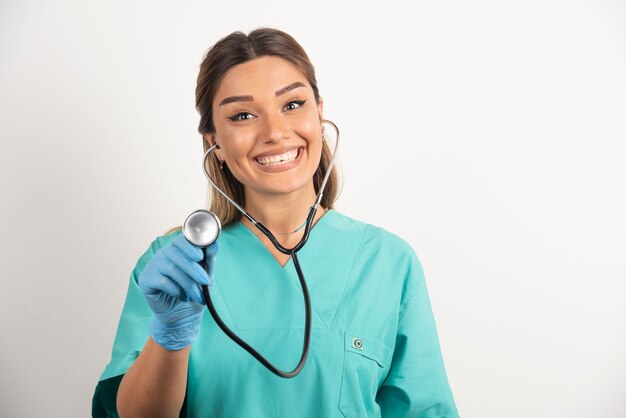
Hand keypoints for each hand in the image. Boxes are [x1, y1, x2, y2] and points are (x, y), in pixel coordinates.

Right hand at [138, 234, 217, 349]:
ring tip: (199, 296)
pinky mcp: (146, 279)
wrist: (181, 316)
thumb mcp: (206, 276)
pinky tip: (184, 297)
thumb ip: (209, 260)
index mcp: (178, 249)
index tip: (201, 256)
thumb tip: (215, 244)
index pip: (182, 240)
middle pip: (177, 254)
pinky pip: (162, 281)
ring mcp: (153, 265)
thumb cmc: (194, 291)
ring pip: (171, 268)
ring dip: (188, 283)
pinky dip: (176, 290)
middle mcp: (164, 254)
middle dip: (194, 269)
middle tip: (206, 281)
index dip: (190, 246)